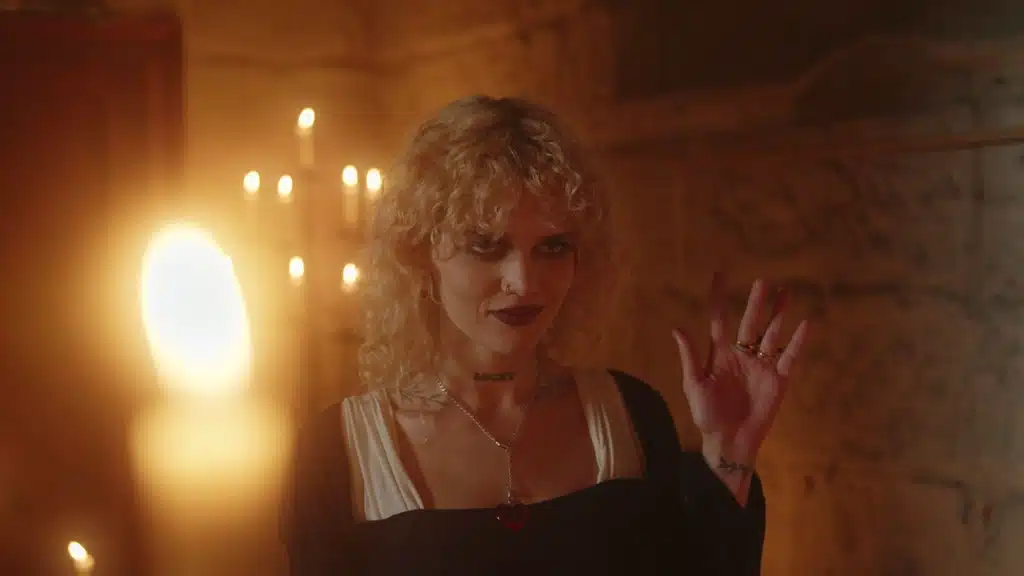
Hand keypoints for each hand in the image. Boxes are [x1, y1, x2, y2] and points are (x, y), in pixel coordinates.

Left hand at [673, 274, 808, 464]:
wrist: (729, 443)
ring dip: (778, 315)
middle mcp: (742, 355)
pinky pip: (789, 357)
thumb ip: (690, 357)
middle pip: (751, 323)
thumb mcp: (694, 385)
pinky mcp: (778, 380)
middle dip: (757, 303)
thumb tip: (677, 328)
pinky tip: (805, 324)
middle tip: (763, 281)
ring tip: (786, 292)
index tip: (720, 274)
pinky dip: (798, 342)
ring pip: (771, 334)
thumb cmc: (707, 416)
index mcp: (719, 355)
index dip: (719, 298)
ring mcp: (761, 366)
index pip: (719, 319)